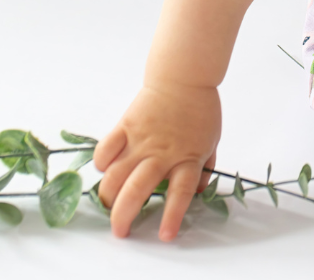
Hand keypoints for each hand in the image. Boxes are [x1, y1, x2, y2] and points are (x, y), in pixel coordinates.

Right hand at [93, 82, 220, 240]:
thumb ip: (204, 166)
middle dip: (124, 216)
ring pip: (116, 176)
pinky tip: (105, 169)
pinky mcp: (126, 126)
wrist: (185, 76)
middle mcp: (162, 153)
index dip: (172, 215)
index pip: (181, 192)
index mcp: (188, 157)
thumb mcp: (212, 140)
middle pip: (138, 190)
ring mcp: (141, 140)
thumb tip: (199, 190)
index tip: (164, 235)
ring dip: (108, 195)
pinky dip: (101, 163)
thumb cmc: (201, 109)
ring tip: (108, 204)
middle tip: (120, 230)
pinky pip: (106, 150)